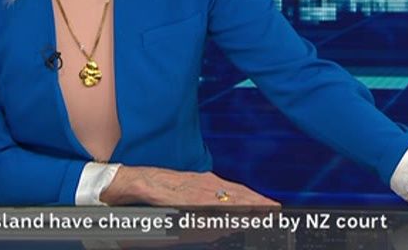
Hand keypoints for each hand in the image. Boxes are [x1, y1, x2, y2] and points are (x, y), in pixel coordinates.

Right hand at [100, 166, 280, 206]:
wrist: (130, 181)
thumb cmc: (156, 192)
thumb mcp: (184, 203)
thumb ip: (203, 213)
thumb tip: (226, 225)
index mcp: (204, 183)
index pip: (235, 191)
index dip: (255, 199)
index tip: (273, 207)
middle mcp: (201, 183)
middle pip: (235, 193)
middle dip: (257, 202)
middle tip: (276, 210)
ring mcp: (192, 188)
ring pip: (223, 198)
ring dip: (243, 205)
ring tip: (261, 211)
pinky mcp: (180, 195)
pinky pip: (202, 205)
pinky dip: (218, 211)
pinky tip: (230, 217)